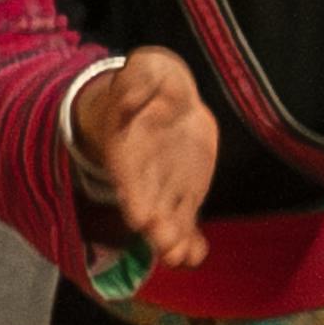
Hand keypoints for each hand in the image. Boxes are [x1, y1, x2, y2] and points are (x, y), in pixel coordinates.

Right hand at [63, 47, 216, 273]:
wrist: (166, 100)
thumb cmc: (152, 81)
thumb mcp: (149, 68)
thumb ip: (141, 76)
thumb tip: (134, 87)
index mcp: (128, 144)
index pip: (128, 172)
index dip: (134, 194)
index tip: (140, 216)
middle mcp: (143, 172)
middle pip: (146, 202)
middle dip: (154, 224)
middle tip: (163, 243)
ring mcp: (164, 186)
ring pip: (165, 218)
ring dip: (171, 239)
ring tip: (179, 257)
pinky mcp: (184, 193)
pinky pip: (185, 220)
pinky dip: (190, 240)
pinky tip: (195, 255)